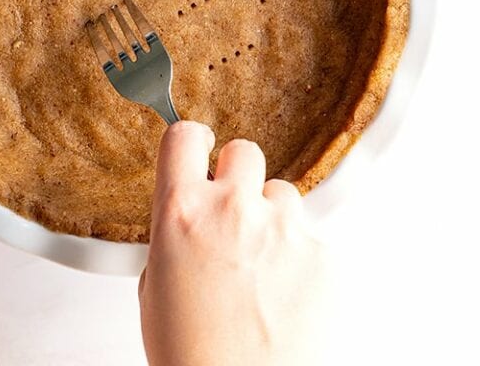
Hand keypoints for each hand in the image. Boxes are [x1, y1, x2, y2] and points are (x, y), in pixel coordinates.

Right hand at [139, 122, 328, 365]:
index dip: (192, 141)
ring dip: (272, 220)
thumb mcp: (155, 281)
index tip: (199, 149)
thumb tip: (192, 210)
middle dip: (238, 177)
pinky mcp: (324, 255)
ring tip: (262, 270)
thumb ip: (177, 229)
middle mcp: (233, 208)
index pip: (184, 135)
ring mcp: (284, 229)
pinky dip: (300, 258)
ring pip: (282, 195)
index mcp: (182, 211)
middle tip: (235, 214)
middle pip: (244, 150)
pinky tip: (285, 294)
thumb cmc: (189, 352)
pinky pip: (310, 237)